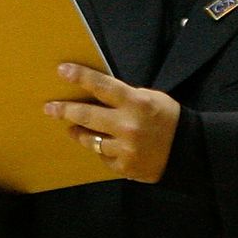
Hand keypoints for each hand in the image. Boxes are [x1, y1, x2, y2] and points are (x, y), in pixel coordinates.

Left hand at [46, 63, 180, 182]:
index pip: (102, 86)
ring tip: (71, 128)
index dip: (80, 77)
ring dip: (79, 132)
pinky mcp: (124, 166)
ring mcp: (124, 148)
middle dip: (65, 110)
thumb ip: (125, 96)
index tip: (62, 71)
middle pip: (87, 115)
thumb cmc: (167, 118)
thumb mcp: (150, 98)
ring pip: (91, 139)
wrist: (187, 151)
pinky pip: (103, 156)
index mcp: (135, 103)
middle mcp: (127, 125)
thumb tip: (97, 93)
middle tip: (49, 108)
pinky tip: (106, 145)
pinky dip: (102, 149)